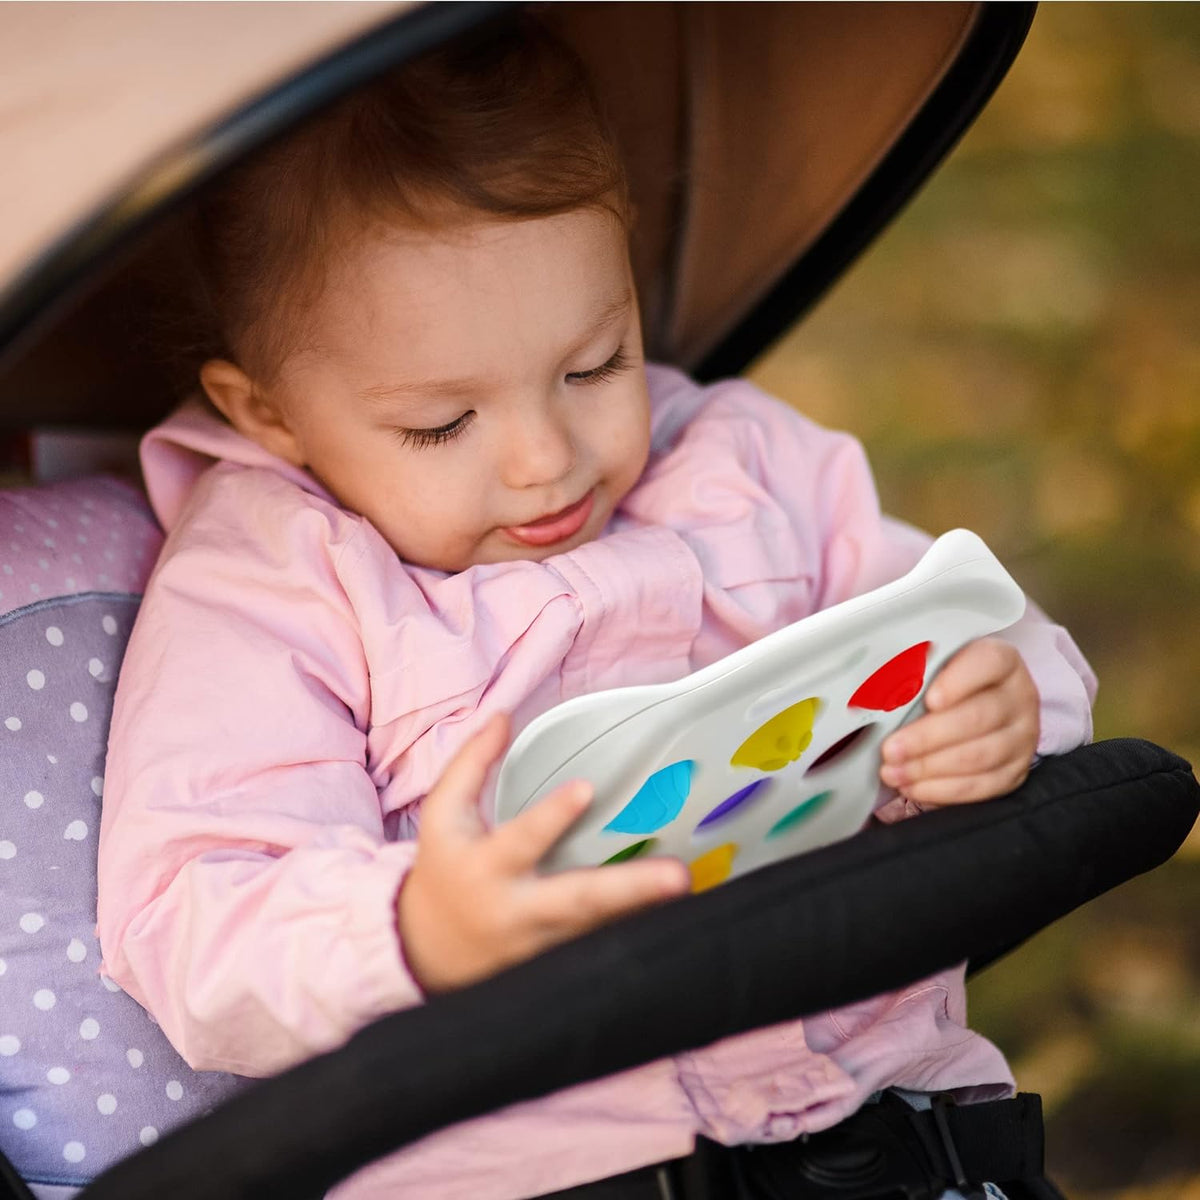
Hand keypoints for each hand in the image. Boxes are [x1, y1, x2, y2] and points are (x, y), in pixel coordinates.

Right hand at [398, 712, 690, 992]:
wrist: (425, 953)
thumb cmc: (444, 871)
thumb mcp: (443, 815)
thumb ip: (471, 763)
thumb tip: (502, 716)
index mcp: (487, 866)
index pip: (522, 839)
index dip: (552, 816)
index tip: (585, 789)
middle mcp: (518, 909)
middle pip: (578, 900)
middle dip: (629, 889)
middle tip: (677, 877)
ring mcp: (542, 944)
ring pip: (599, 928)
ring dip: (644, 910)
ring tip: (686, 887)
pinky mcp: (556, 965)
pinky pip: (600, 944)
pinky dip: (635, 929)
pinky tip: (672, 914)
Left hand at [879, 638, 1039, 806]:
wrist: (974, 709)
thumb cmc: (943, 684)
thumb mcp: (932, 667)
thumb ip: (913, 673)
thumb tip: (877, 691)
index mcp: (1001, 660)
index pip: (988, 663)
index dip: (959, 681)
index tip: (929, 700)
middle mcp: (1019, 697)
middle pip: (978, 717)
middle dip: (927, 737)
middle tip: (890, 749)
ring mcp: (1022, 736)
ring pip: (979, 756)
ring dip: (929, 768)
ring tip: (893, 772)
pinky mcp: (1015, 771)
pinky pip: (982, 786)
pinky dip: (943, 790)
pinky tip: (914, 787)